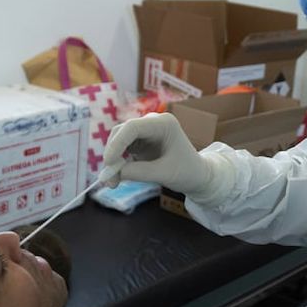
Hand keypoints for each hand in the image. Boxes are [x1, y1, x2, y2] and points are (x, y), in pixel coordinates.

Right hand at [103, 112, 232, 200]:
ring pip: (118, 141)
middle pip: (121, 132)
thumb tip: (112, 174)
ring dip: (112, 161)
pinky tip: (117, 178)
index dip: (117, 143)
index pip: (132, 127)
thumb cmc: (187, 172)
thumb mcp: (163, 174)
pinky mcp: (140, 142)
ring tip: (113, 183)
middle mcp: (152, 123)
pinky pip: (121, 149)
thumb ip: (138, 172)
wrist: (197, 175)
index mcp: (163, 124)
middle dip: (112, 155)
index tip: (108, 163)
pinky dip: (117, 163)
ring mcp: (145, 131)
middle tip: (109, 180)